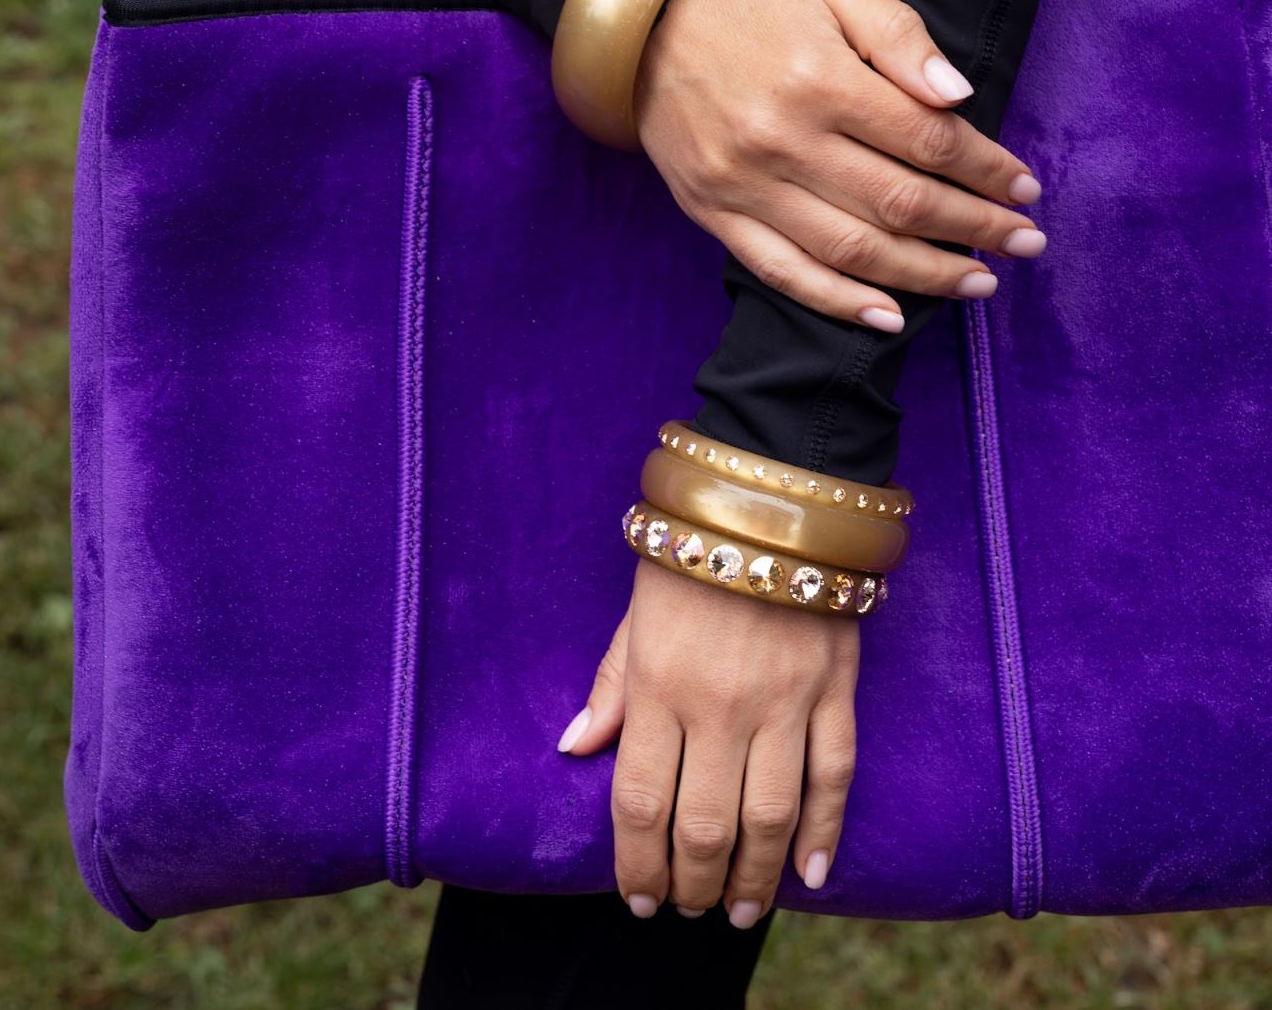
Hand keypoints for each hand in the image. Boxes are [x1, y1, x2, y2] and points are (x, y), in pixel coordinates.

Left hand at [556, 557, 859, 925]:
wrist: (772, 499)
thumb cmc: (690, 556)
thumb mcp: (634, 614)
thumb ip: (611, 686)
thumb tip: (576, 751)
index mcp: (660, 685)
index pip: (641, 802)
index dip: (636, 865)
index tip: (638, 899)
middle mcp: (720, 705)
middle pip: (706, 826)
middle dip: (693, 885)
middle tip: (689, 909)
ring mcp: (786, 700)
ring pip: (771, 817)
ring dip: (755, 880)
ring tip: (742, 912)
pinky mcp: (836, 689)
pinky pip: (834, 776)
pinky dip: (825, 832)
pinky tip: (810, 873)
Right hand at [634, 0, 1045, 331]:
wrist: (638, 16)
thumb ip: (896, 33)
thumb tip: (958, 95)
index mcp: (819, 77)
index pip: (928, 140)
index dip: (987, 170)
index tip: (1025, 188)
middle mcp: (783, 141)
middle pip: (901, 203)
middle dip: (975, 228)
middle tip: (1025, 244)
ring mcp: (743, 185)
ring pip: (851, 249)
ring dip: (924, 274)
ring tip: (978, 284)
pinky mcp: (712, 213)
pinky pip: (781, 272)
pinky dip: (838, 302)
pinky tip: (889, 316)